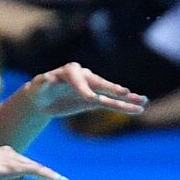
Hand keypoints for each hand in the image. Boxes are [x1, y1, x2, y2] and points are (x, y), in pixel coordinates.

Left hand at [25, 62, 147, 118]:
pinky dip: (124, 106)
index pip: (78, 77)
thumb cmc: (38, 89)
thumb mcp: (37, 86)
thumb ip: (43, 82)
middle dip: (110, 88)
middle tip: (123, 92)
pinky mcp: (95, 100)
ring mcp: (92, 88)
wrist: (43, 99)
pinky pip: (111, 104)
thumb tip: (48, 77)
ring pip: (110, 94)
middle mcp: (84, 77)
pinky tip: (139, 108)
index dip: (83, 87)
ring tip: (142, 100)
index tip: (89, 98)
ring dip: (126, 98)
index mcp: (69, 71)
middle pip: (98, 83)